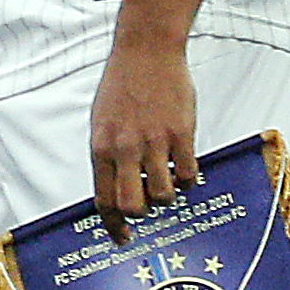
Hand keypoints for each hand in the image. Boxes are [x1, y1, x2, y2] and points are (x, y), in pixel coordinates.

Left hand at [89, 36, 198, 242]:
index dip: (113, 225)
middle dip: (142, 214)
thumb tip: (114, 185)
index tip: (122, 237)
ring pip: (163, 195)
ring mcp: (154, 143)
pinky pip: (189, 174)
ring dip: (167, 195)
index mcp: (100, 148)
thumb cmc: (122, 85)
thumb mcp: (101, 121)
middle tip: (150, 207)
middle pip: (132, 205)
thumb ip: (108, 154)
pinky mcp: (182, 134)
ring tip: (168, 179)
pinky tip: (185, 167)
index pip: (103, 200)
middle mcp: (125, 149)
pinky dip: (188, 179)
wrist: (146, 52)